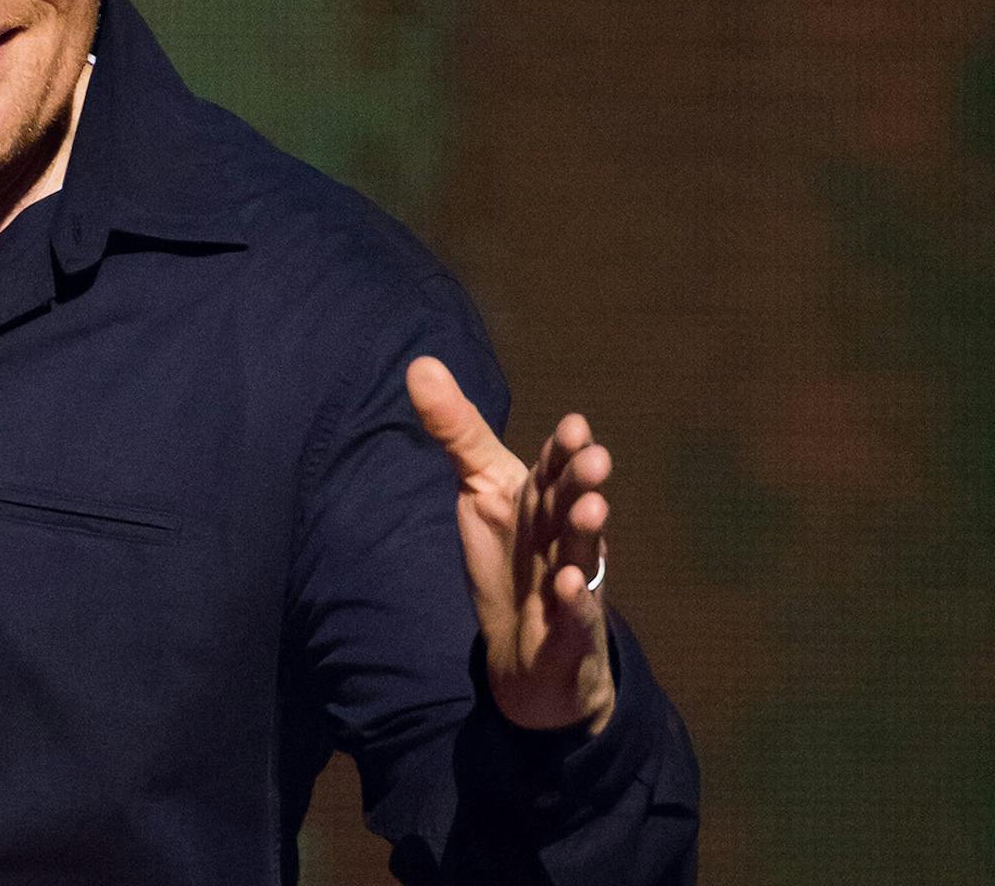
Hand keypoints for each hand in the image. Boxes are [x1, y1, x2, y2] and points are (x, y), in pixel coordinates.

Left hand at [406, 356, 615, 734]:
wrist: (525, 649)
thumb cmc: (511, 558)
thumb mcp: (481, 490)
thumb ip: (457, 432)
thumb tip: (419, 364)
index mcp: (544, 499)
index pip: (554, 468)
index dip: (563, 450)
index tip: (574, 425)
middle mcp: (564, 534)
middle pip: (572, 504)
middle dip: (582, 483)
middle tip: (593, 459)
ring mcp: (572, 582)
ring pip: (581, 554)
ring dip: (588, 533)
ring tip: (593, 510)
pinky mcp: (568, 630)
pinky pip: (573, 615)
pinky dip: (573, 602)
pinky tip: (567, 586)